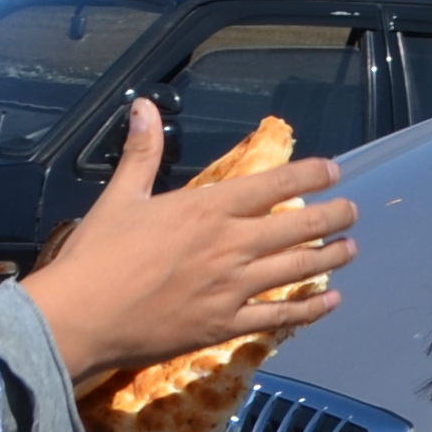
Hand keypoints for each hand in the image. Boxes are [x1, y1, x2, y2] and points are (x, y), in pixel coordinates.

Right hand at [25, 101, 352, 382]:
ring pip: (298, 269)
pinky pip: (280, 316)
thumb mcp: (121, 196)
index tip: (334, 171)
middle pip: (300, 226)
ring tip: (350, 250)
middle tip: (353, 213)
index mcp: (208, 208)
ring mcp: (233, 288)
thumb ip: (142, 152)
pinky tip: (330, 303)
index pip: (276, 183)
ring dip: (331, 258)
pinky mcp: (225, 325)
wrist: (78, 318)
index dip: (312, 174)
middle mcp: (231, 244)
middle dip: (334, 217)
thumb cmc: (96, 255)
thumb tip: (144, 105)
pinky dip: (310, 309)